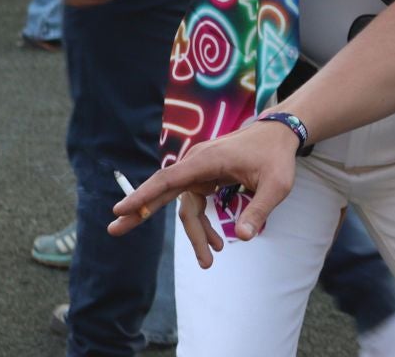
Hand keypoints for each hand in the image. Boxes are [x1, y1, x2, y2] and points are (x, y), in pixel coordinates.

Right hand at [109, 119, 300, 259]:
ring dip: (194, 233)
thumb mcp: (276, 185)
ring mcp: (199, 170)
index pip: (168, 180)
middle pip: (162, 191)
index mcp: (206, 160)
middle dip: (139, 213)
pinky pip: (195, 204)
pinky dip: (202, 224)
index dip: (143, 196)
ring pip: (185, 206)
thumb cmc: (276, 156)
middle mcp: (197, 163)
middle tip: (113, 231)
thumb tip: (243, 238)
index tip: (120, 210)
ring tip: (209, 260)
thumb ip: (259, 209)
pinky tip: (216, 242)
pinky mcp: (205, 177)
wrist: (281, 134)